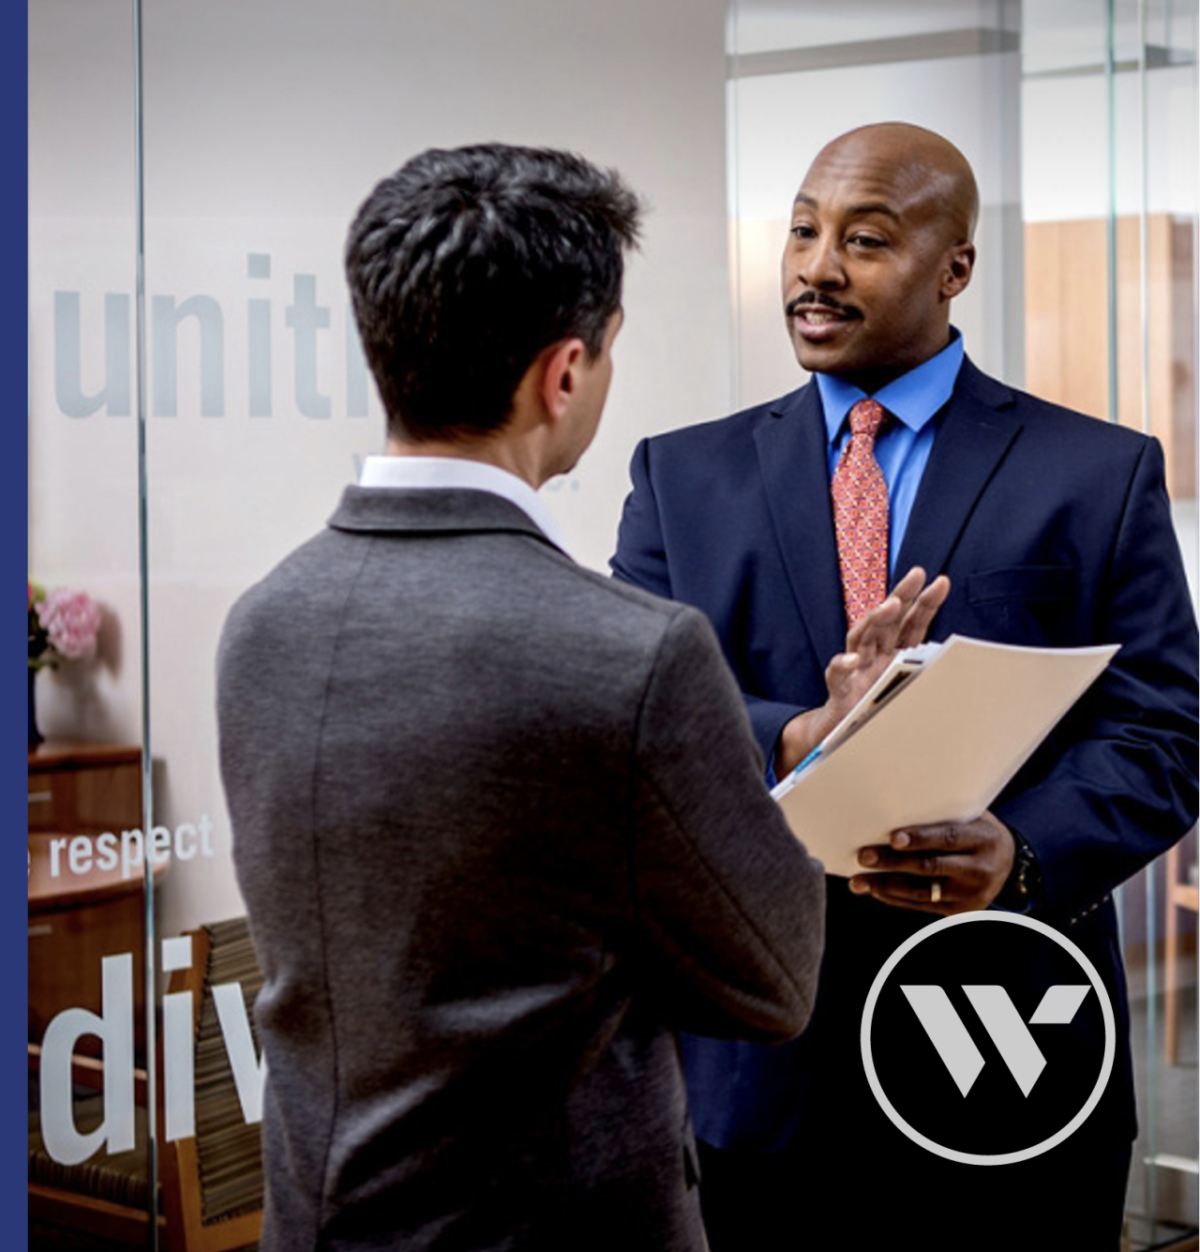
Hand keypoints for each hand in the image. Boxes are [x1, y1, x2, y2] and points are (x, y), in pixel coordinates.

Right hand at [775, 567, 949, 775]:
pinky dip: (842, 666)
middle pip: (888, 619)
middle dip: (902, 594)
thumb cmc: (879, 710)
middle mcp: (874, 655)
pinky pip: (837, 674)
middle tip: (917, 573)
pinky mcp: (839, 690)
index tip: (941, 581)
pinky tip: (851, 660)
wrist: (843, 738)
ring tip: (890, 605)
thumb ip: (928, 675)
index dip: (925, 602)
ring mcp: (856, 669)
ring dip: (875, 620)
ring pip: (861, 637)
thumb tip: (969, 668)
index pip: (911, 623)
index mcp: (894, 653)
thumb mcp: (910, 690)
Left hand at [848, 811, 1014, 913]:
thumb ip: (941, 816)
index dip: (920, 838)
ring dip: (886, 886)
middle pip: (930, 867)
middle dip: (893, 863)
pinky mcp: (960, 911)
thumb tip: (892, 807)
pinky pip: (922, 906)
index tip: (893, 838)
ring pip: (922, 892)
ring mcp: (970, 894)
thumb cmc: (976, 831)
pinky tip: (876, 890)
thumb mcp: (970, 818)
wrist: (1008, 863)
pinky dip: (896, 898)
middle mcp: (979, 870)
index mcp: (983, 839)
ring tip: (859, 881)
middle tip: (864, 856)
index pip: (948, 838)